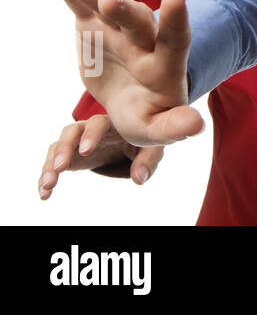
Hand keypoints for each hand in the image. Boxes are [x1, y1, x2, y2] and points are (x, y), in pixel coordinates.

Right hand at [32, 0, 202, 147]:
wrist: (130, 99)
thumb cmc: (148, 114)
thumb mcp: (156, 128)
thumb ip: (173, 127)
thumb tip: (197, 126)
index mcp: (164, 65)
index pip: (176, 39)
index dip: (176, 18)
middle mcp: (143, 39)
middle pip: (137, 21)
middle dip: (123, 10)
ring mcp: (116, 28)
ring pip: (106, 6)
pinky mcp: (91, 23)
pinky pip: (74, 1)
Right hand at [38, 114, 163, 198]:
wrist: (130, 144)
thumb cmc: (142, 142)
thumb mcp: (150, 149)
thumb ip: (148, 160)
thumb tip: (139, 179)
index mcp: (111, 125)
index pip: (98, 124)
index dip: (91, 135)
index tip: (86, 151)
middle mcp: (89, 130)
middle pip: (71, 132)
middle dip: (64, 149)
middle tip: (59, 168)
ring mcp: (76, 142)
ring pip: (58, 148)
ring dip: (50, 165)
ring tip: (48, 185)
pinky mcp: (69, 156)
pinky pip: (52, 164)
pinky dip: (46, 177)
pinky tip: (44, 193)